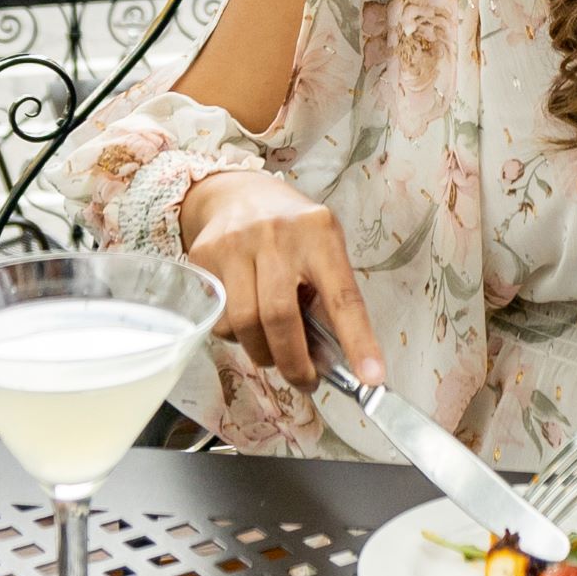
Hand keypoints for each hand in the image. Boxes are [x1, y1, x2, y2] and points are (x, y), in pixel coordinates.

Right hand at [178, 167, 378, 390]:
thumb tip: (333, 360)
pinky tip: (246, 323)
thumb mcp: (323, 250)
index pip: (342, 296)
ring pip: (243, 323)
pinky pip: (219, 317)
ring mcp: (236, 243)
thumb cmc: (293, 233)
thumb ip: (328, 297)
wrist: (240, 194)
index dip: (358, 341)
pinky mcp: (205, 256)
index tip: (371, 377)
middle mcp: (276, 235)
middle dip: (294, 362)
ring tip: (273, 351)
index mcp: (319, 234)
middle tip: (305, 380)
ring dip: (262, 353)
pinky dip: (235, 334)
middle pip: (280, 318)